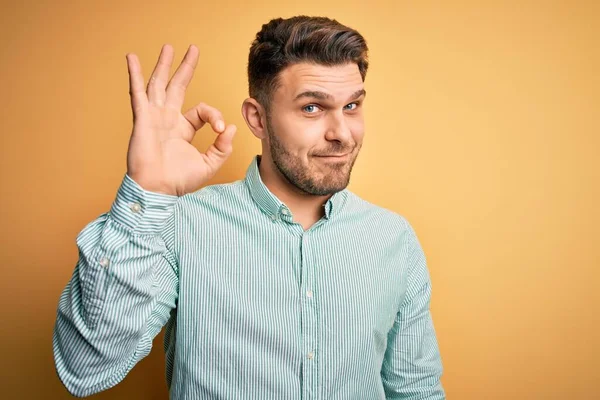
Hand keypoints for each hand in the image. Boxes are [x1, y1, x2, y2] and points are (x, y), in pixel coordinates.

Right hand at [125, 44, 235, 195]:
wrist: (158, 190)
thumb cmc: (178, 181)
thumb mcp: (209, 164)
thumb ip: (222, 147)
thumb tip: (230, 127)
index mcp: (182, 128)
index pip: (201, 110)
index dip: (213, 115)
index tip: (219, 130)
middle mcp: (167, 119)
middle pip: (177, 86)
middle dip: (185, 67)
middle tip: (192, 49)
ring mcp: (154, 116)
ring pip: (159, 84)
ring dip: (163, 65)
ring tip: (168, 47)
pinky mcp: (142, 118)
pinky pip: (137, 93)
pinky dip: (134, 74)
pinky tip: (131, 58)